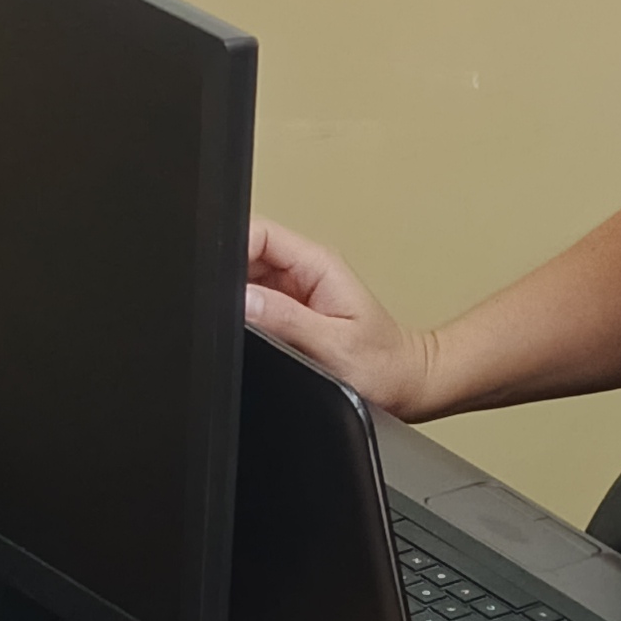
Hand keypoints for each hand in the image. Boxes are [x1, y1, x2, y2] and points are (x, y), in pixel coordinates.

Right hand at [242, 216, 441, 414]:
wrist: (403, 385)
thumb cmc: (383, 366)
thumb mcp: (333, 345)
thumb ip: (287, 320)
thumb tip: (244, 301)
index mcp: (319, 265)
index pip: (262, 234)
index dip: (233, 249)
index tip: (218, 280)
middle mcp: (305, 271)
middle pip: (247, 254)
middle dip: (230, 279)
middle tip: (230, 313)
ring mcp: (295, 291)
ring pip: (247, 279)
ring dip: (237, 300)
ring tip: (246, 328)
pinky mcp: (290, 311)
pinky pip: (256, 304)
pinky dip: (245, 316)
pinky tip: (253, 335)